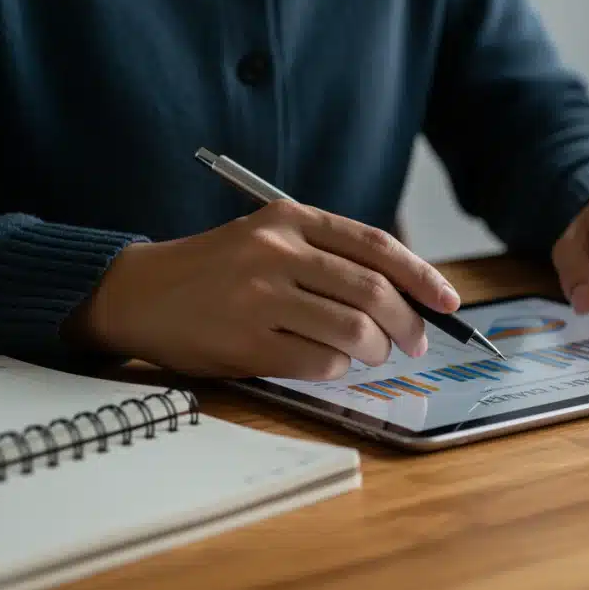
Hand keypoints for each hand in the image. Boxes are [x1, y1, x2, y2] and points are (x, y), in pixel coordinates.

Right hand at [66, 201, 460, 379]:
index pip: (375, 246)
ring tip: (370, 354)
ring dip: (374, 350)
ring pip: (353, 331)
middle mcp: (277, 252)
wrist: (139, 292)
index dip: (421, 276)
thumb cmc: (216, 270)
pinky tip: (329, 364)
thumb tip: (404, 296)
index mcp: (288, 219)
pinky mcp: (246, 342)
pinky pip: (319, 364)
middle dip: (408, 324)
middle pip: (373, 291)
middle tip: (415, 342)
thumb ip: (326, 255)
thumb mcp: (267, 238)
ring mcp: (260, 297)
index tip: (449, 301)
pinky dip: (337, 370)